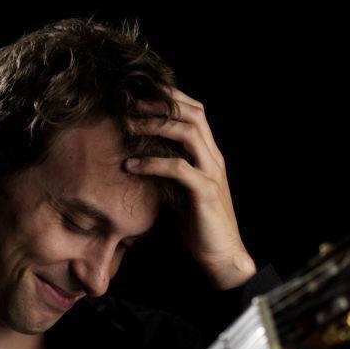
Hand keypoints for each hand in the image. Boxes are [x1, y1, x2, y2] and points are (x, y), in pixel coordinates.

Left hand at [125, 85, 256, 290]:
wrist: (221, 255)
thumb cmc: (197, 224)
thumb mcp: (179, 190)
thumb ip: (167, 169)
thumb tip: (136, 155)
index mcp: (209, 153)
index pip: (195, 111)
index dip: (170, 96)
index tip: (140, 93)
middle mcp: (214, 157)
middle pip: (192, 113)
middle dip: (160, 104)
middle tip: (129, 104)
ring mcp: (212, 173)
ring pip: (187, 134)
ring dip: (155, 126)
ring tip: (127, 128)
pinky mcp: (205, 192)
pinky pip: (178, 169)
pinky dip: (152, 164)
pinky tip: (130, 165)